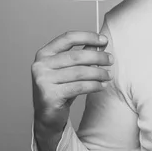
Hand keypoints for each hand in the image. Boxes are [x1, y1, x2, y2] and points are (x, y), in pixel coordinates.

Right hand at [31, 31, 113, 148]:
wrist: (48, 116)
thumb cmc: (61, 88)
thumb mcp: (71, 68)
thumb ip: (83, 54)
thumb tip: (101, 43)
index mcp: (44, 53)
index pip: (68, 38)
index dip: (88, 36)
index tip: (105, 40)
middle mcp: (40, 65)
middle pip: (76, 56)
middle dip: (98, 57)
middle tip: (111, 60)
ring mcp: (43, 81)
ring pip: (79, 72)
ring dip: (99, 73)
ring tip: (108, 75)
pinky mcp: (49, 95)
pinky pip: (79, 87)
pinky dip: (94, 85)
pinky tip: (102, 86)